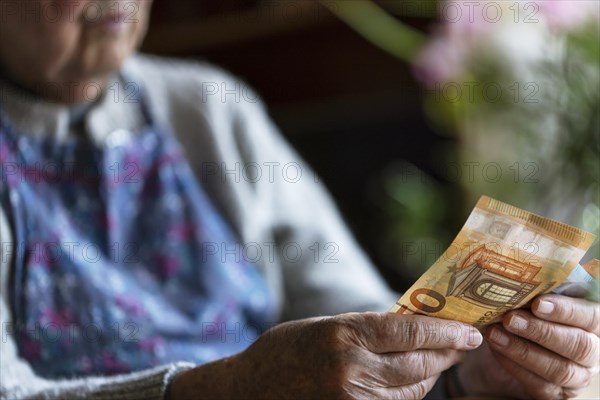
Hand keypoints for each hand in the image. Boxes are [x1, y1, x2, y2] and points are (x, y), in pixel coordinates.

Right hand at [170, 312, 482, 398]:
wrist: (249, 390)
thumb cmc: (285, 350)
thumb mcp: (325, 325)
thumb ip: (367, 328)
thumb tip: (412, 325)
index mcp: (344, 334)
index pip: (409, 331)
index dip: (445, 332)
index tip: (469, 331)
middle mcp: (352, 369)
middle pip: (418, 362)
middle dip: (447, 353)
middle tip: (466, 343)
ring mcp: (353, 399)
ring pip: (412, 389)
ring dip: (431, 373)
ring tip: (442, 359)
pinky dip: (410, 393)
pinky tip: (415, 379)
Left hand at [458, 295, 599, 398]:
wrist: (504, 343)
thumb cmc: (524, 313)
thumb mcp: (533, 297)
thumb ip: (538, 287)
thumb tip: (527, 269)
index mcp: (592, 322)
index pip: (592, 316)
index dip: (567, 311)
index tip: (538, 303)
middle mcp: (592, 351)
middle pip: (578, 345)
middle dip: (541, 331)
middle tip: (510, 319)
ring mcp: (577, 375)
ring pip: (559, 369)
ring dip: (523, 350)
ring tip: (495, 334)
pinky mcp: (556, 394)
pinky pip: (540, 385)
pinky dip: (515, 366)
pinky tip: (496, 349)